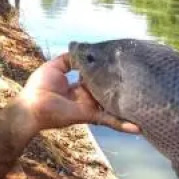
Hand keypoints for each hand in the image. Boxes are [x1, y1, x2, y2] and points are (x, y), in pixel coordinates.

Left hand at [13, 53, 140, 138]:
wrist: (32, 106)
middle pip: (107, 90)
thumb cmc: (39, 86)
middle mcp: (86, 95)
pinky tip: (138, 127)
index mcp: (78, 84)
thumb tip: (82, 51)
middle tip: (138, 78)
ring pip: (112, 105)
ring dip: (127, 105)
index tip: (120, 63)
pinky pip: (109, 120)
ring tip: (146, 101)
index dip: (106, 71)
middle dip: (120, 86)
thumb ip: (69, 59)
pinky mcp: (89, 114)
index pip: (96, 77)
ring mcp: (89, 105)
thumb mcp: (54, 66)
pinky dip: (123, 124)